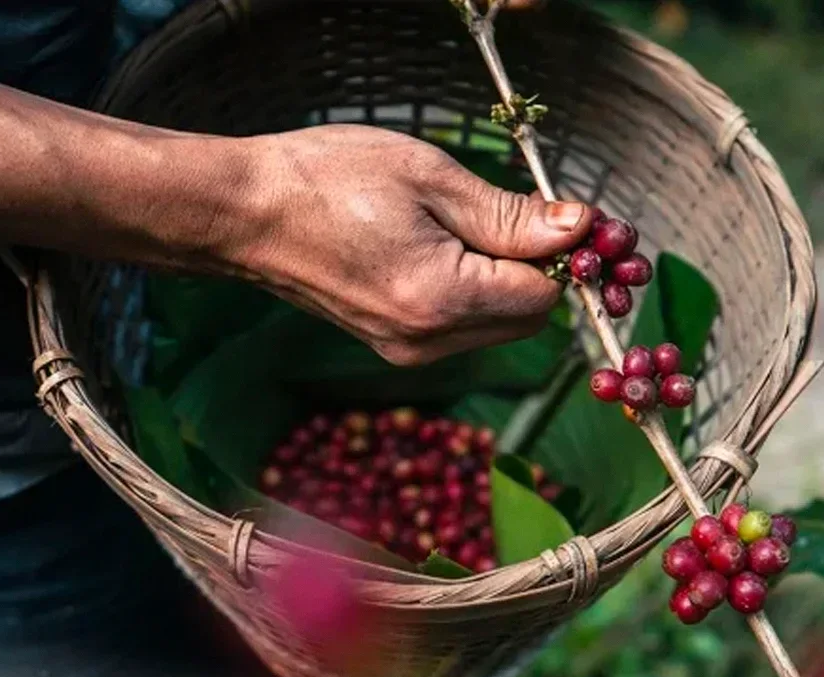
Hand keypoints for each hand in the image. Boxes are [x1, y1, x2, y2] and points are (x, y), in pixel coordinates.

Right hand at [217, 125, 593, 365]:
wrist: (244, 212)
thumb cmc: (328, 179)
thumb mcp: (430, 177)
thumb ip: (510, 214)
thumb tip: (579, 228)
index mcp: (440, 300)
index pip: (545, 294)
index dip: (565, 253)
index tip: (561, 211)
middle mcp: (427, 342)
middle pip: (529, 318)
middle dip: (539, 268)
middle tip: (519, 211)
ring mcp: (408, 352)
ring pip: (499, 325)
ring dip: (506, 279)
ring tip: (466, 223)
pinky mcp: (394, 347)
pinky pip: (464, 327)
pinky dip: (474, 291)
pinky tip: (444, 247)